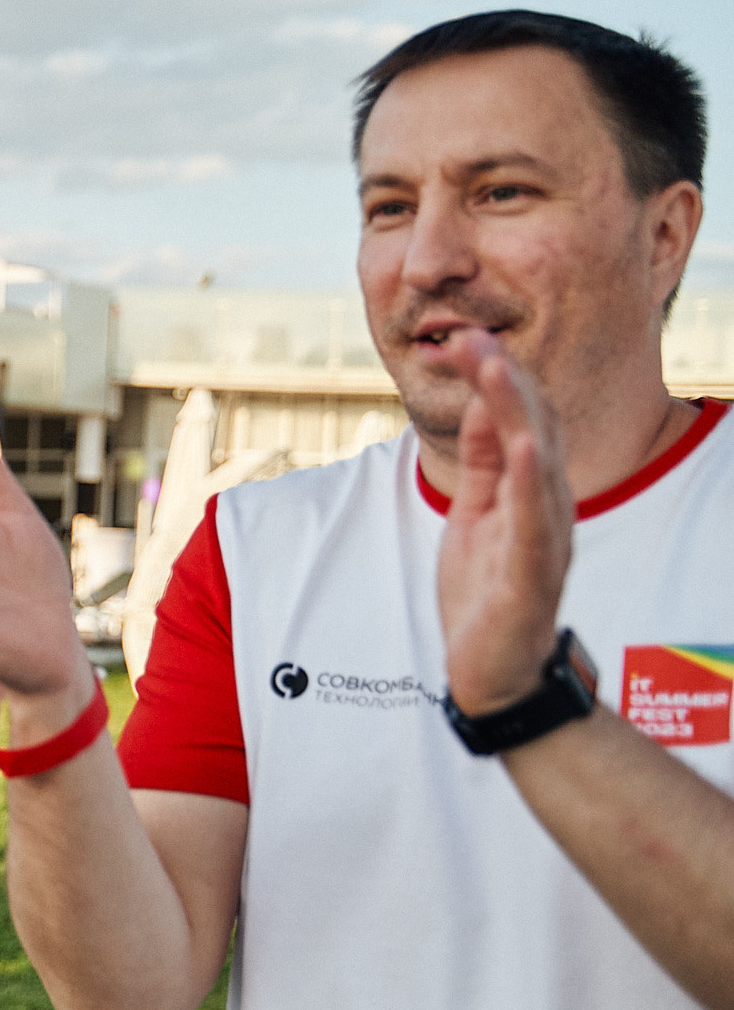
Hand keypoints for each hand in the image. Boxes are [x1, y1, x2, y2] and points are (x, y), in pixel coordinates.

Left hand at [438, 331, 573, 712]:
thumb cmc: (486, 591)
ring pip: (538, 469)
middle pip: (533, 433)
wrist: (493, 673)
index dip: (495, 378)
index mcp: (529, 493)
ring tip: (499, 372)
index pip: (520, 423)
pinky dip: (530, 488)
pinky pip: (534, 528)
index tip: (463, 338)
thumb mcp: (475, 512)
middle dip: (505, 383)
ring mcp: (542, 543)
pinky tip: (524, 454)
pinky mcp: (530, 579)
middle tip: (474, 336)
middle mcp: (546, 510)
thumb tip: (488, 404)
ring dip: (519, 417)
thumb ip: (484, 462)